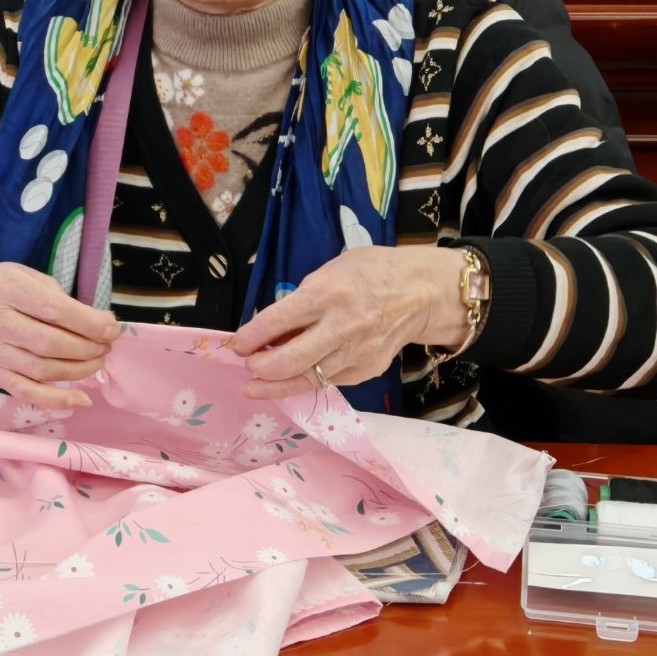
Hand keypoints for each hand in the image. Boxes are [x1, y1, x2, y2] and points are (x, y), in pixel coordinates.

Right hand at [0, 257, 116, 403]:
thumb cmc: (4, 289)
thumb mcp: (28, 277)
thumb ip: (59, 299)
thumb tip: (100, 326)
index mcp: (4, 287)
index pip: (54, 310)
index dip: (89, 324)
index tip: (112, 329)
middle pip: (50, 343)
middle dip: (87, 348)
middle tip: (106, 347)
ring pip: (42, 370)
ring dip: (78, 371)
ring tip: (97, 362)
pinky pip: (27, 393)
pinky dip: (57, 400)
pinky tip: (81, 399)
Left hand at [224, 241, 479, 390]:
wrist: (420, 294)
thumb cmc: (371, 273)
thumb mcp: (332, 270)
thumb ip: (303, 298)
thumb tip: (271, 327)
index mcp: (328, 293)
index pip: (277, 321)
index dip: (250, 337)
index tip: (236, 345)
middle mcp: (341, 327)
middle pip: (289, 361)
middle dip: (260, 368)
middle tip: (247, 366)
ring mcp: (354, 353)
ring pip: (306, 380)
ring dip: (275, 385)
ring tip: (256, 385)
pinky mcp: (364, 371)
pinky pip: (326, 382)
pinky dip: (305, 381)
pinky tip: (291, 379)